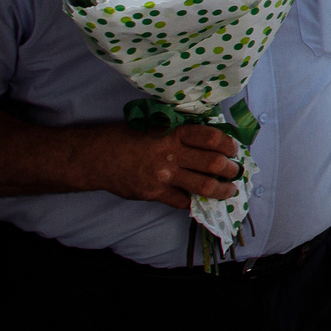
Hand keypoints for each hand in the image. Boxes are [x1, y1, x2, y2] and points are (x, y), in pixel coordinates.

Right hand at [73, 122, 239, 207]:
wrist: (95, 157)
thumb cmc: (126, 138)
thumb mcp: (156, 127)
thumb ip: (180, 135)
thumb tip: (210, 144)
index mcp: (174, 133)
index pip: (211, 137)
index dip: (228, 145)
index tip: (233, 150)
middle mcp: (171, 153)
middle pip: (214, 163)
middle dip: (231, 170)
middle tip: (235, 172)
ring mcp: (163, 175)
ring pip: (204, 186)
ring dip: (222, 190)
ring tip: (228, 190)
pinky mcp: (153, 192)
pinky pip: (182, 201)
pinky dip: (193, 202)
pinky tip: (198, 200)